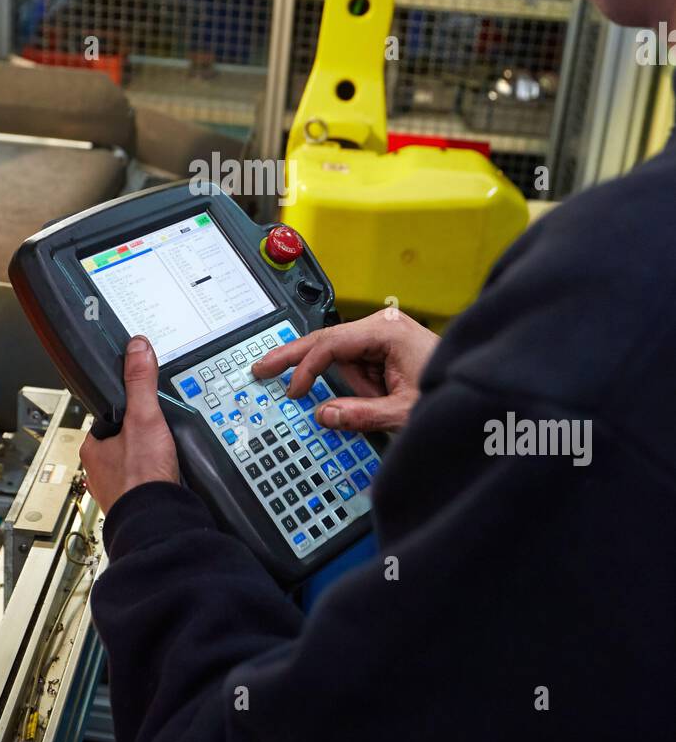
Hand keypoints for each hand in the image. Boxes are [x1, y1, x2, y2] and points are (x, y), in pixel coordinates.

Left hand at [79, 336, 179, 514]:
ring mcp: (116, 488)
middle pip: (123, 439)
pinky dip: (155, 477)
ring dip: (148, 459)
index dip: (128, 410)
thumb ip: (140, 382)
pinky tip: (167, 475)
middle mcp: (99, 470)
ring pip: (133, 462)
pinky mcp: (133, 502)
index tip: (143, 409)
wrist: (156, 523)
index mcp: (93, 448)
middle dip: (141, 437)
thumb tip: (137, 348)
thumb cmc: (141, 479)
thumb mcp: (144, 418)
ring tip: (165, 455)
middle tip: (160, 435)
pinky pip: (144, 482)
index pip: (108, 417)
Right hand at [251, 310, 439, 432]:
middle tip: (261, 367)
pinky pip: (358, 366)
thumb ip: (361, 415)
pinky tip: (376, 397)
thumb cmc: (449, 391)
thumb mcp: (403, 411)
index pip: (332, 344)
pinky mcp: (386, 349)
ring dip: (349, 385)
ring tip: (382, 402)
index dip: (307, 368)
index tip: (293, 392)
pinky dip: (357, 383)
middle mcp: (383, 326)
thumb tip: (324, 415)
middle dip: (295, 357)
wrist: (480, 394)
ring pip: (343, 360)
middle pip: (327, 341)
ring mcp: (384, 336)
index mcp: (387, 331)